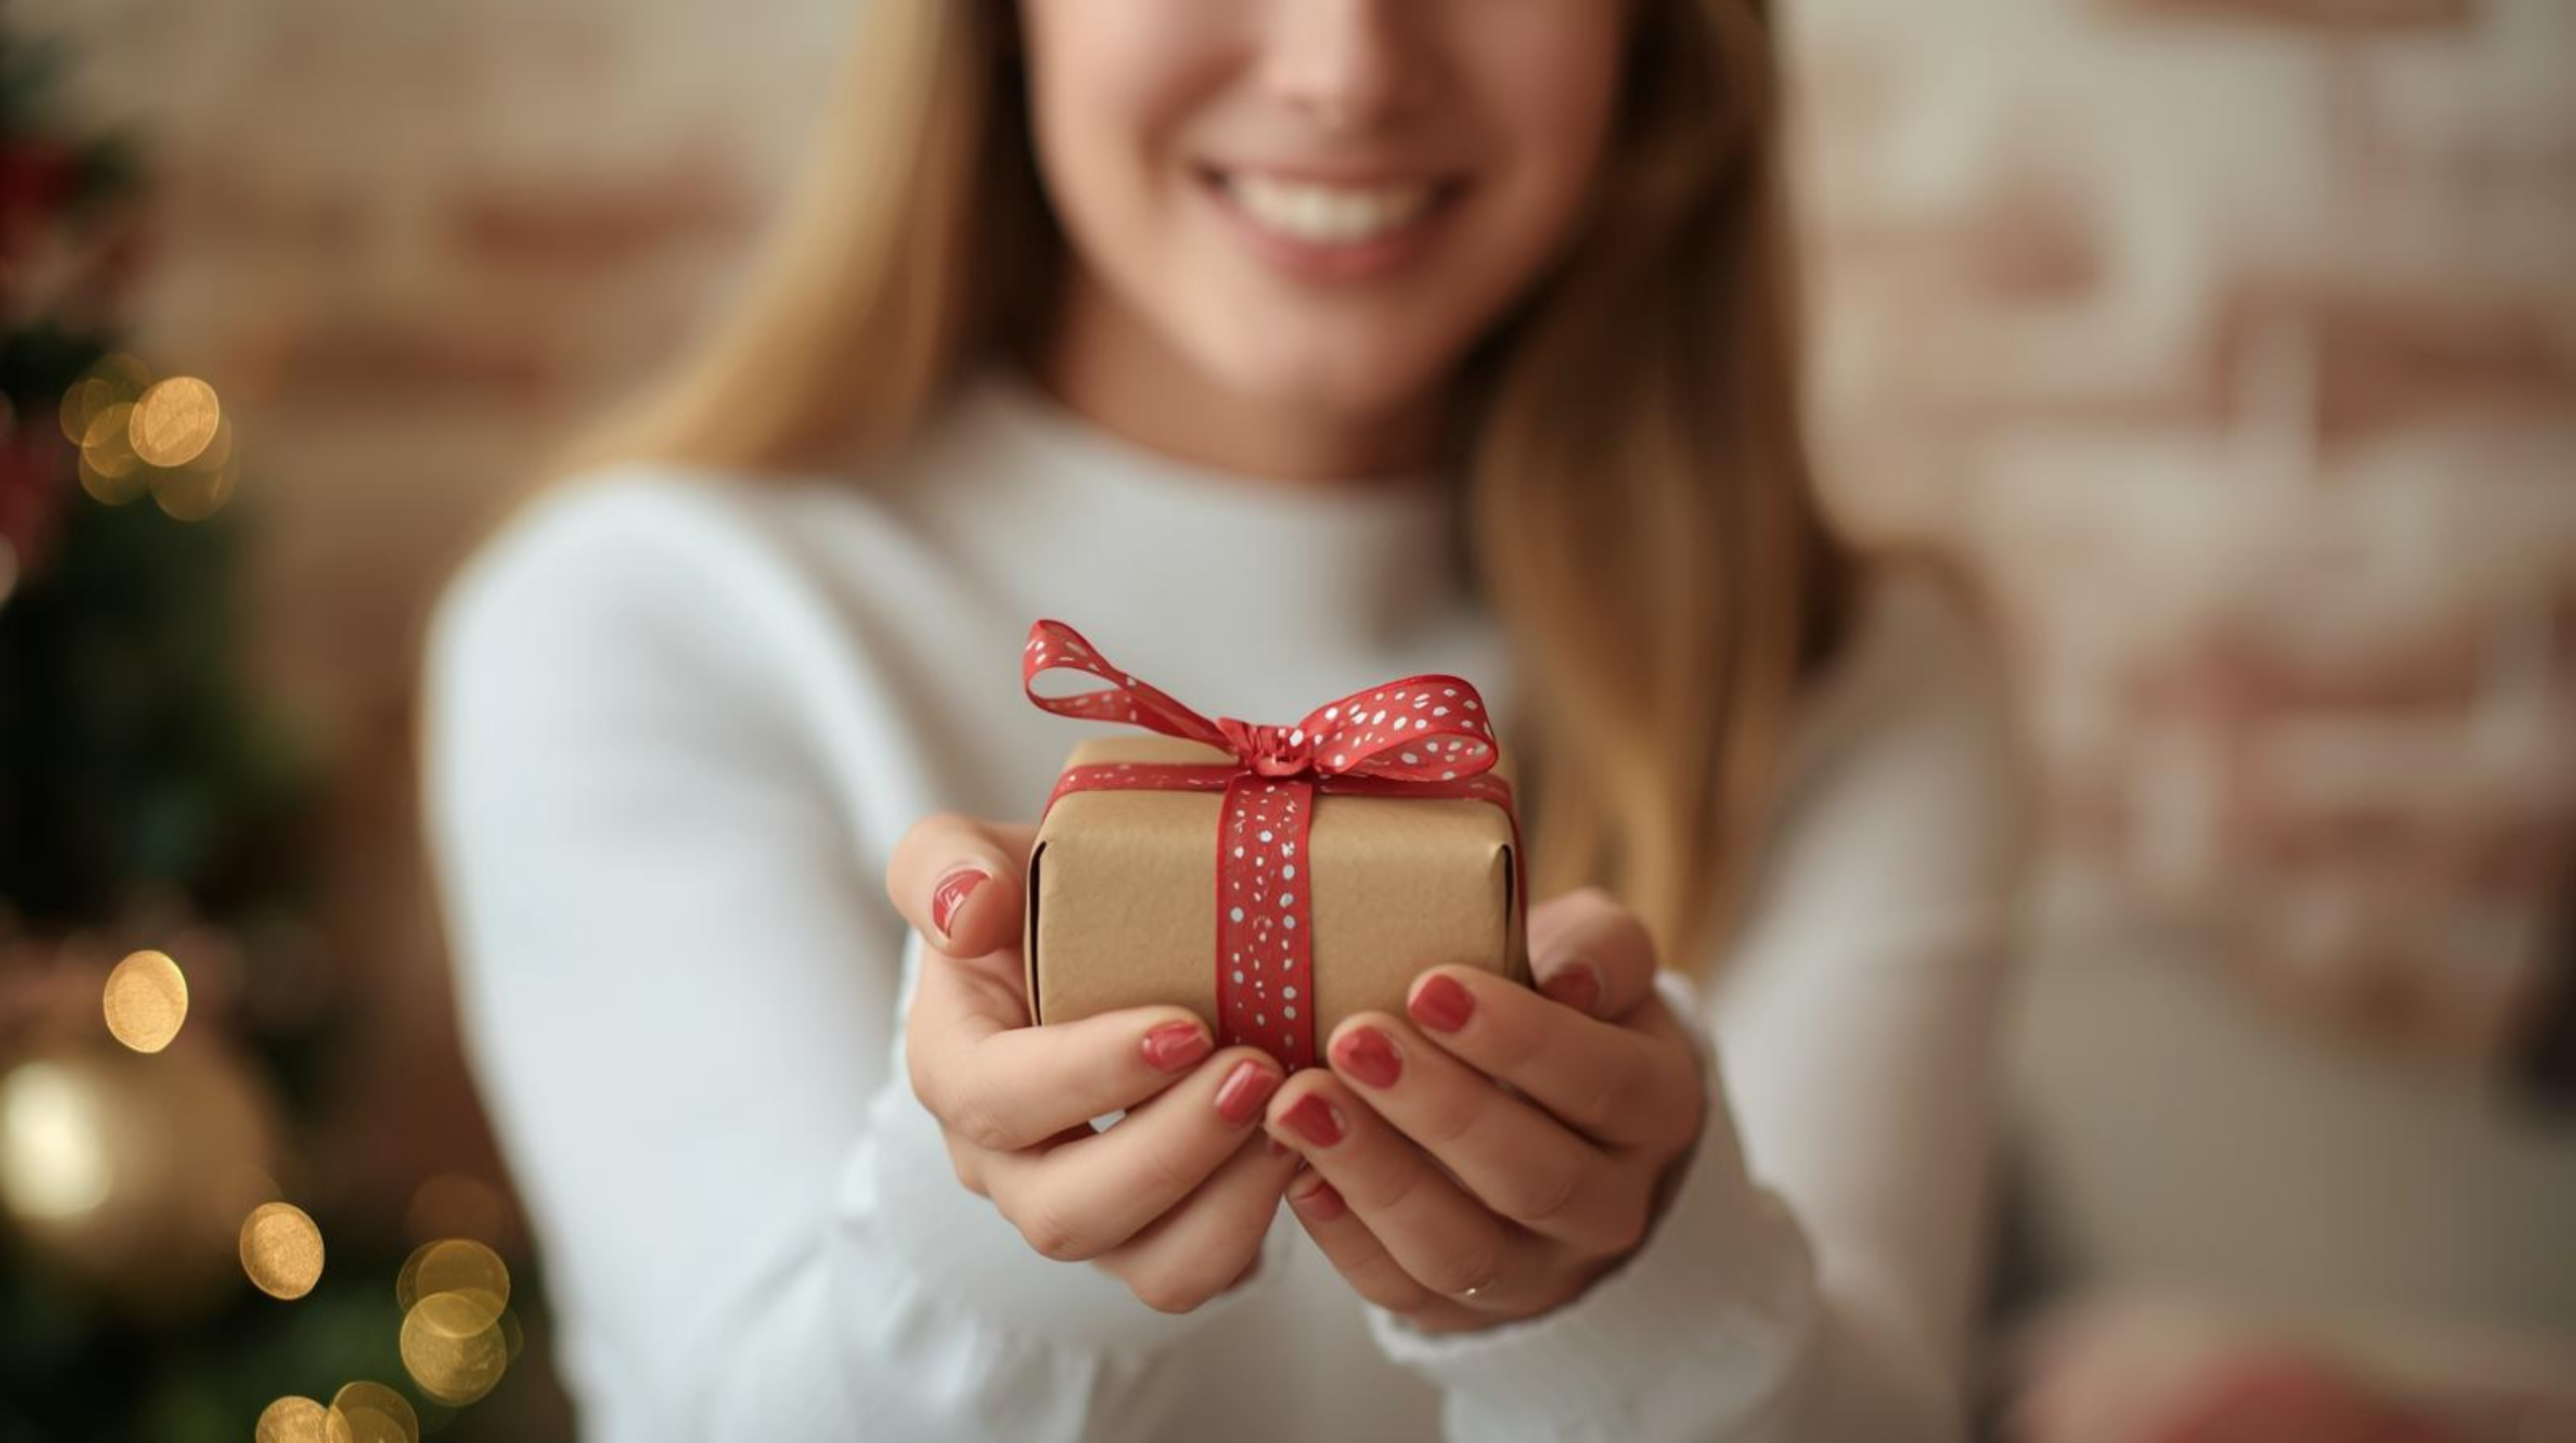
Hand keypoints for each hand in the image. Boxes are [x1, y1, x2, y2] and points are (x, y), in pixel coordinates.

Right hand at [887, 811, 1302, 1312]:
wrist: (1098, 936)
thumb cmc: (1039, 896)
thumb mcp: (973, 855)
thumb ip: (944, 865)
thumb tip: (969, 913)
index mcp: (953, 1069)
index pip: (998, 1098)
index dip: (1089, 1074)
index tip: (1189, 1026)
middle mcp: (1004, 1163)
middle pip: (1065, 1211)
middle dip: (1172, 1150)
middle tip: (1261, 1072)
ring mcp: (1081, 1210)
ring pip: (1143, 1264)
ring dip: (1229, 1201)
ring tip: (1295, 1117)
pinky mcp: (1151, 1236)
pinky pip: (1198, 1271)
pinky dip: (1260, 1221)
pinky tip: (1307, 1145)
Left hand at [1260, 886, 1706, 1332]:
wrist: (1552, 1116)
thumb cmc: (1557, 1013)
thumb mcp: (1593, 962)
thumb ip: (1595, 948)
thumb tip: (1565, 978)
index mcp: (1655, 1106)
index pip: (1603, 1084)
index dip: (1521, 1040)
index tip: (1432, 986)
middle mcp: (1610, 1205)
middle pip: (1532, 1177)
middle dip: (1438, 1109)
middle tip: (1354, 1039)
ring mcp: (1538, 1271)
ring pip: (1462, 1249)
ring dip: (1375, 1176)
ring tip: (1300, 1103)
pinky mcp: (1463, 1310)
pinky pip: (1400, 1288)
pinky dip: (1342, 1233)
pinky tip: (1294, 1168)